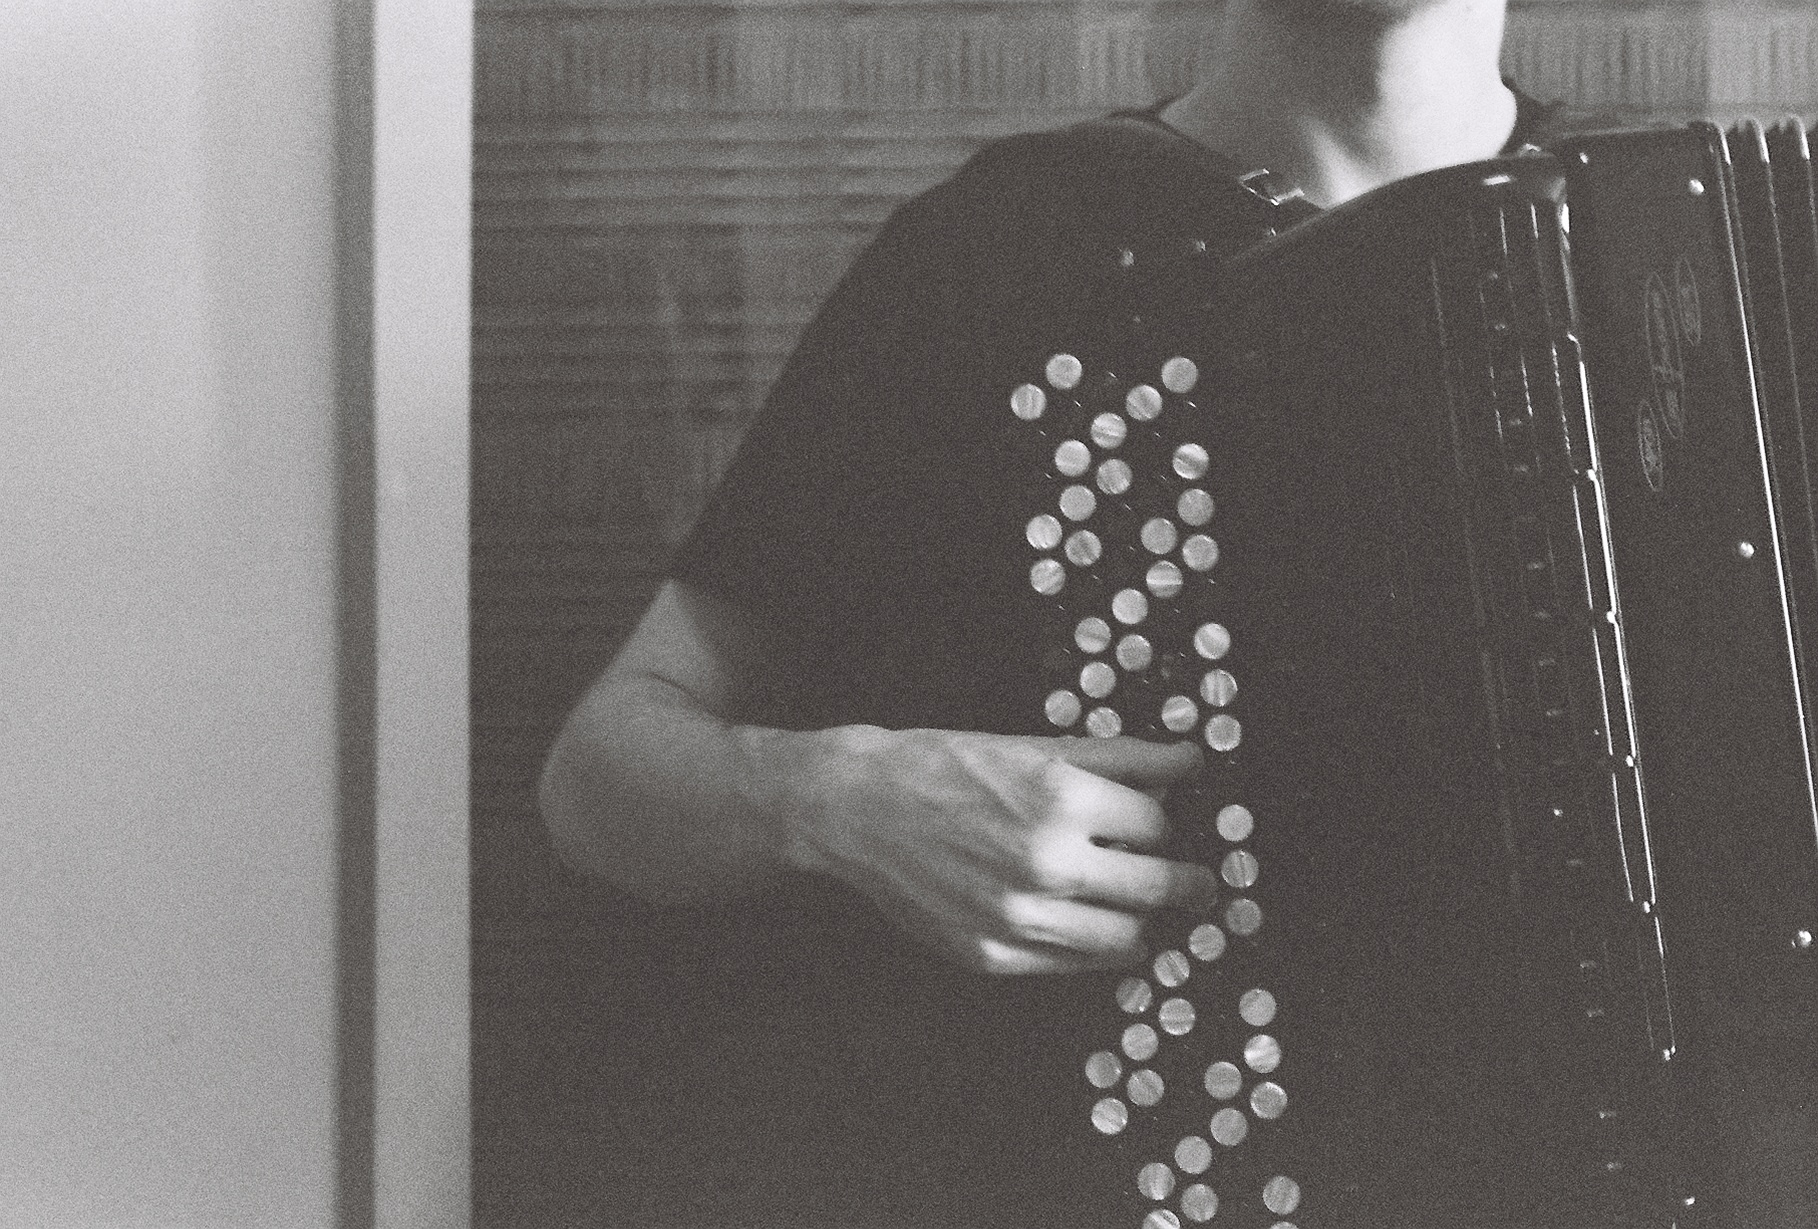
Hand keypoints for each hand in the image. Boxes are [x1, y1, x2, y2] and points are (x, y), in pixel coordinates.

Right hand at [781, 726, 1217, 974]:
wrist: (858, 808)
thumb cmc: (944, 767)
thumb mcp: (1033, 747)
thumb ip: (1120, 758)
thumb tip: (1189, 760)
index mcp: (1061, 799)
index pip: (1155, 825)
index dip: (1162, 823)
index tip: (1157, 826)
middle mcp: (1046, 862)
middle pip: (1155, 887)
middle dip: (1185, 883)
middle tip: (1197, 885)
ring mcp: (1018, 916)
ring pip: (1124, 938)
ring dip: (1142, 922)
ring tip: (1140, 908)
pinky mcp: (992, 954)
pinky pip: (1073, 964)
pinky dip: (1094, 948)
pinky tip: (1089, 925)